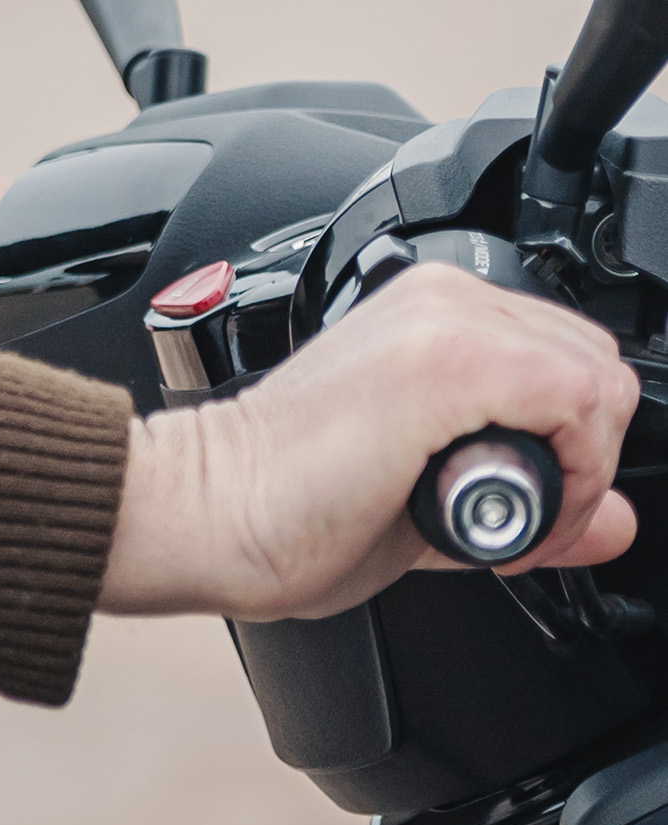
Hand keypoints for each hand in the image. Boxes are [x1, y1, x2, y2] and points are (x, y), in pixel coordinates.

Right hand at [104, 262, 642, 618]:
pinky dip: (571, 474)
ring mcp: (444, 323)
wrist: (213, 510)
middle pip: (597, 367)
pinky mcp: (450, 362)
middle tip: (521, 519)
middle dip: (584, 458)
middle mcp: (439, 302)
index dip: (573, 447)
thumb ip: (530, 500)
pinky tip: (510, 512)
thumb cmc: (287, 504)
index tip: (525, 509)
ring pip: (597, 383)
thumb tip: (612, 520)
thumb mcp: (434, 499)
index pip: (569, 360)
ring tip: (506, 522)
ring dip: (578, 469)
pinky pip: (577, 403)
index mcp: (428, 315)